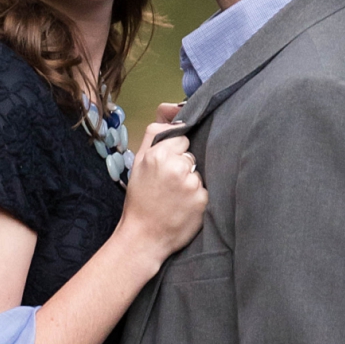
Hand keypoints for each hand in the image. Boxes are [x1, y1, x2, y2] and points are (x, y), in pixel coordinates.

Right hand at [120, 114, 207, 261]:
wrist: (143, 237)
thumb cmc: (140, 199)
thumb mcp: (139, 162)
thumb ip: (155, 132)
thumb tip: (172, 107)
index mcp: (158, 154)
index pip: (182, 138)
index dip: (174, 152)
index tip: (165, 167)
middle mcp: (176, 166)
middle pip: (192, 154)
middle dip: (183, 166)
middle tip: (168, 185)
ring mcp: (191, 184)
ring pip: (199, 171)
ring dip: (191, 182)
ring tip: (175, 197)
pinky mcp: (202, 200)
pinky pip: (205, 189)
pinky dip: (197, 197)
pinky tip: (183, 207)